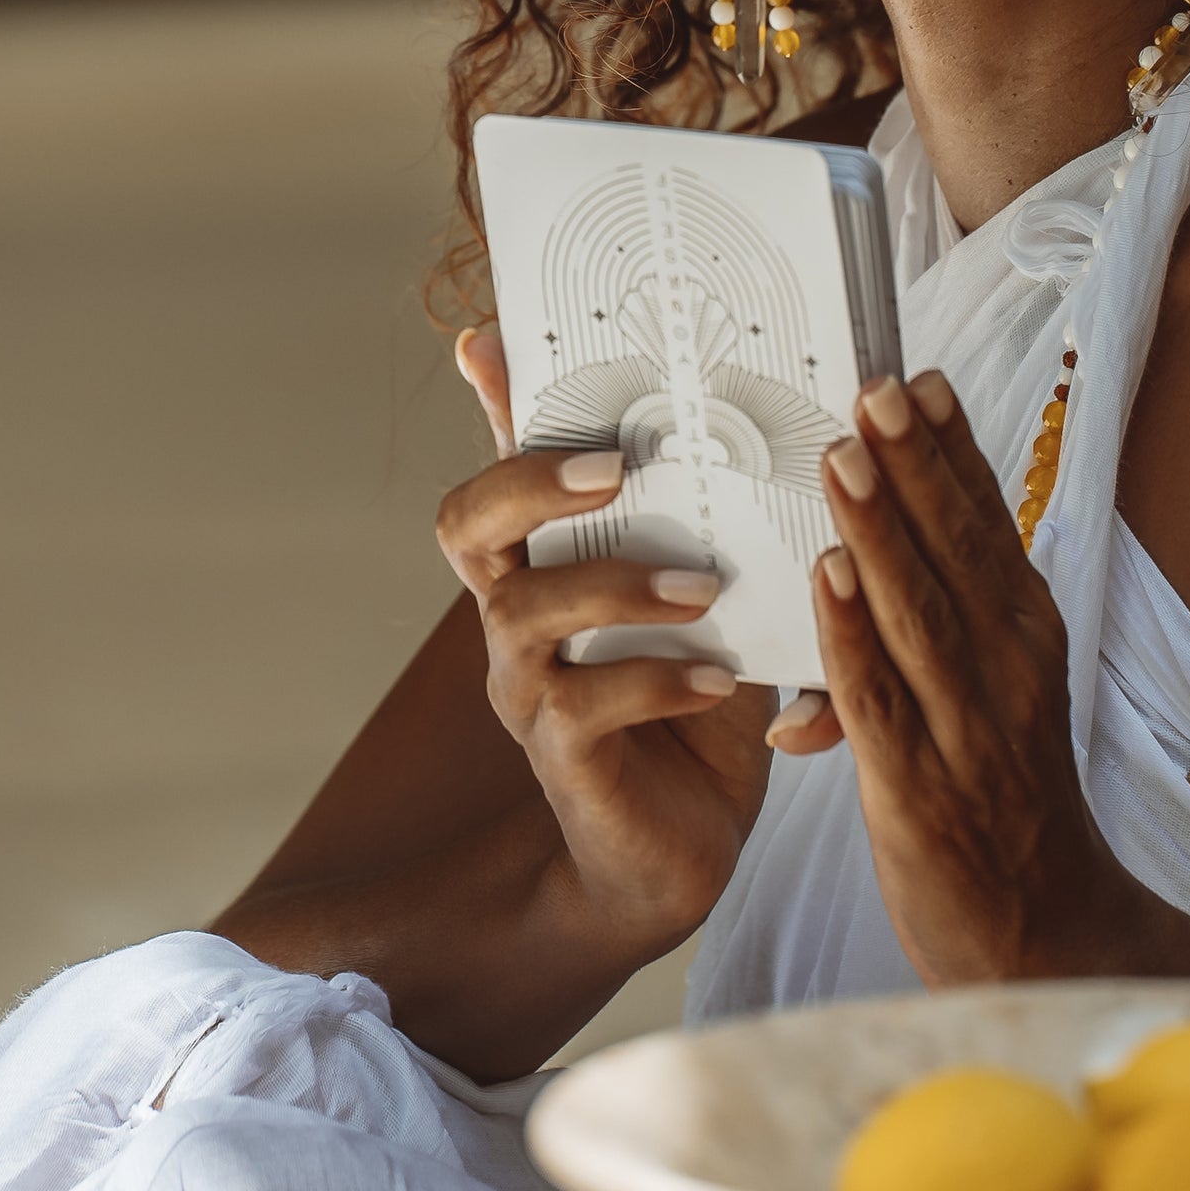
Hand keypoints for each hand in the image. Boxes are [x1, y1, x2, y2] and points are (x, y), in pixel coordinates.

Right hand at [436, 328, 776, 956]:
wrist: (684, 846)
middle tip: (617, 468)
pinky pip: (582, 707)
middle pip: (465, 526)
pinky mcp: (563, 759)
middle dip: (530, 483)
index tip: (495, 344)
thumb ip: (697, 519)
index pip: (493, 470)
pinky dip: (655, 682)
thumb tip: (723, 413)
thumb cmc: (695, 699)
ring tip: (703, 587)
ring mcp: (526, 691)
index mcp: (542, 569)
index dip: (492, 414)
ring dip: (617, 588)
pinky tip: (721, 679)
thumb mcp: (702, 592)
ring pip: (523, 614)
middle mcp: (512, 621)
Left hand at [799, 370, 1179, 985]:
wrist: (1045, 934)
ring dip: (879, 526)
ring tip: (844, 453)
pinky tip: (827, 576)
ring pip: (917, 608)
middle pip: (958, 548)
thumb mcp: (993, 693)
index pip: (989, 524)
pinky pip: (877, 694)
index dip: (954, 450)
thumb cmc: (1008, 802)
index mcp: (1027, 634)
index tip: (922, 378)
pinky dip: (851, 632)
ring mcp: (967, 724)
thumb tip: (870, 553)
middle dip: (916, 463)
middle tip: (878, 385)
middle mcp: (1008, 666)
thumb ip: (937, 623)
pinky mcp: (917, 784)